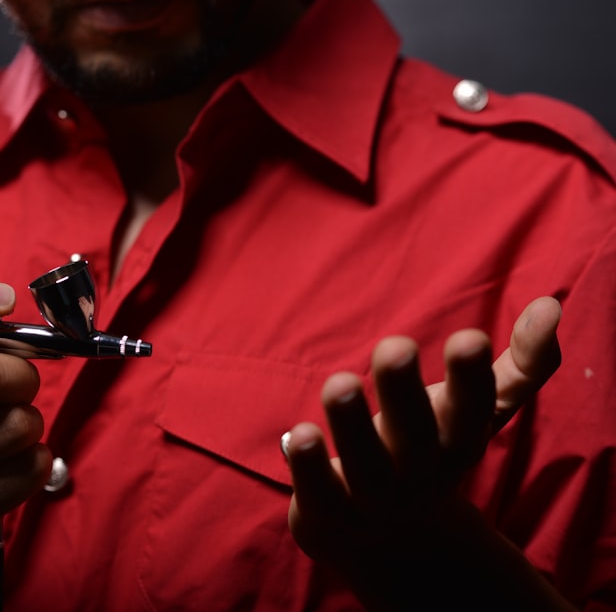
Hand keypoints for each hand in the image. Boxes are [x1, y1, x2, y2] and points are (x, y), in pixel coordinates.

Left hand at [283, 297, 569, 609]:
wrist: (388, 541)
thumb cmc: (430, 452)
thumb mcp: (477, 414)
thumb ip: (520, 366)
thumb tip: (550, 305)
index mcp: (458, 440)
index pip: (473, 411)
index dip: (471, 379)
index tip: (467, 338)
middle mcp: (419, 471)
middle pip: (417, 435)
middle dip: (405, 392)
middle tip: (395, 346)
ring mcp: (374, 498)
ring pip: (365, 466)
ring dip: (353, 424)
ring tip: (340, 383)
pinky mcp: (329, 514)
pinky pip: (320, 492)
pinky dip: (310, 467)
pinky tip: (298, 434)